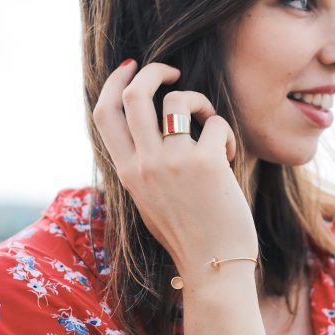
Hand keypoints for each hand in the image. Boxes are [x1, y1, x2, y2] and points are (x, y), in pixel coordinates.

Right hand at [92, 60, 258, 282]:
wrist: (212, 265)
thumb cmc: (187, 235)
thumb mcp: (148, 200)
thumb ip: (142, 166)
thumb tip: (147, 131)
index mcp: (127, 172)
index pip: (103, 114)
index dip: (115, 83)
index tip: (130, 68)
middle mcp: (144, 164)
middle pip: (134, 94)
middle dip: (153, 71)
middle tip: (171, 72)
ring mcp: (174, 162)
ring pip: (176, 100)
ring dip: (197, 100)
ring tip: (209, 122)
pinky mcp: (207, 163)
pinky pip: (215, 123)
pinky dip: (226, 131)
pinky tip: (231, 156)